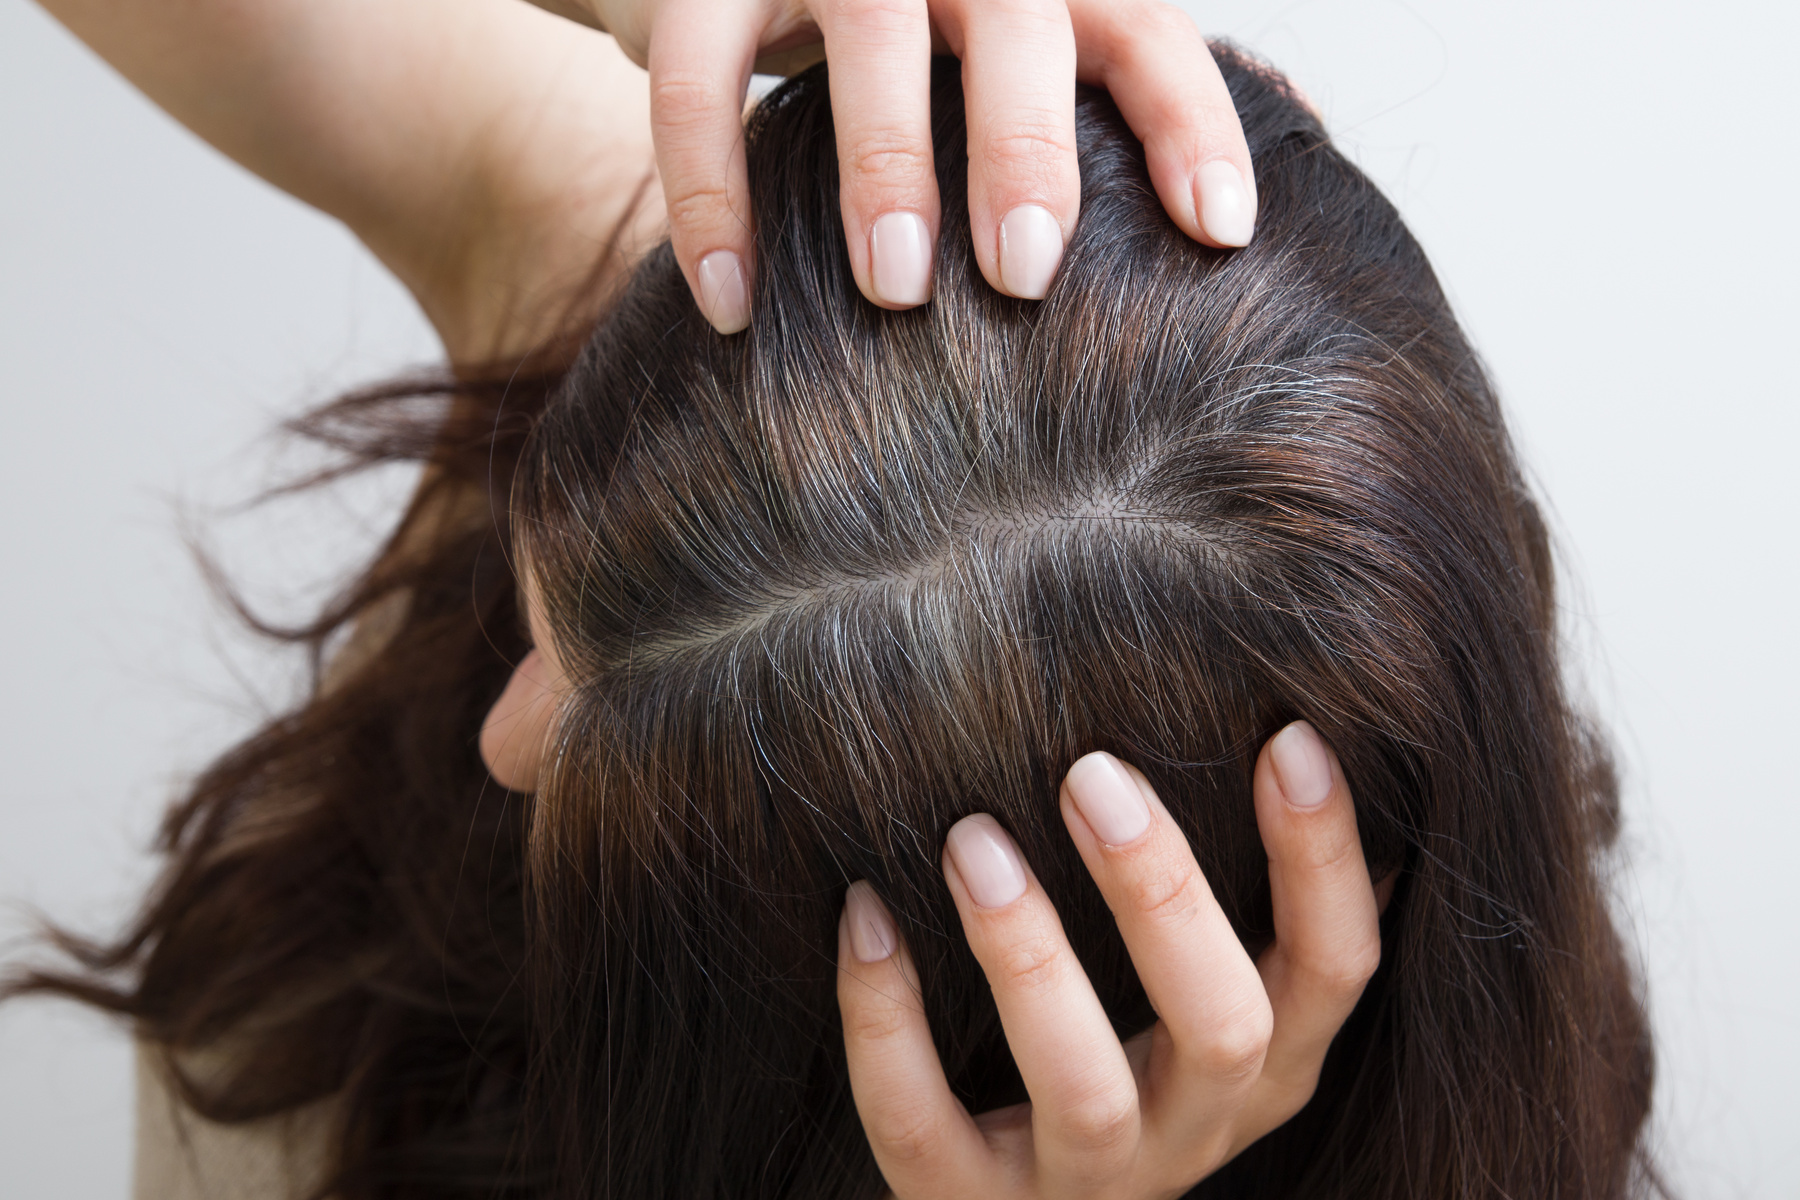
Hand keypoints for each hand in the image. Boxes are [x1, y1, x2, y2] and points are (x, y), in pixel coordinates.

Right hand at [532, 0, 1258, 331]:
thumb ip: (1082, 112)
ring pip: (869, 36)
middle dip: (1026, 148)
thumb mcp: (992, 58)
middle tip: (1027, 276)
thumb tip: (1227, 228)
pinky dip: (711, 193)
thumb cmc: (888, 42)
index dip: (1189, 123)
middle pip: (1017, 24)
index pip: (1143, 30)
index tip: (1221, 233)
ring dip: (882, 164)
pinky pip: (699, 79)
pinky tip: (728, 302)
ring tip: (894, 293)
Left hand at [836, 722, 1381, 1197]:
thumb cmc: (1120, 1047)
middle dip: (1163, 894)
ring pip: (1082, 1090)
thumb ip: (1239, 897)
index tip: (1286, 737)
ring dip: (1029, 956)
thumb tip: (1299, 737)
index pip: (1333, 969)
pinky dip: (884, 1021)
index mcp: (1265, 1067)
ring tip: (971, 838)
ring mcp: (1084, 1183)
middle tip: (1093, 772)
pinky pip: (919, 1125)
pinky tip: (865, 914)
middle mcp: (1192, 1132)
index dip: (1322, 860)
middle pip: (1223, 1029)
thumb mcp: (1202, 992)